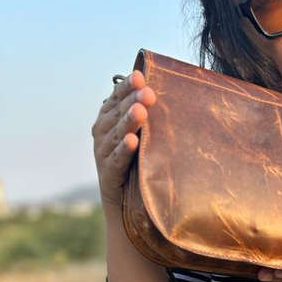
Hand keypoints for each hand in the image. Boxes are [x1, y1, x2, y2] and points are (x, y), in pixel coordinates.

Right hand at [91, 70, 156, 211]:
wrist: (129, 205)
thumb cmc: (142, 162)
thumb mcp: (147, 136)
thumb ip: (152, 115)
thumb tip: (180, 89)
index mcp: (109, 118)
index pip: (117, 97)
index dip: (127, 87)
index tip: (141, 76)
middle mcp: (102, 133)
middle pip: (117, 113)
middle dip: (132, 101)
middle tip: (148, 93)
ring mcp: (102, 154)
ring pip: (115, 134)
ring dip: (128, 122)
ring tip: (141, 112)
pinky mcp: (108, 175)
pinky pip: (116, 160)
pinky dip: (123, 150)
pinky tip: (133, 141)